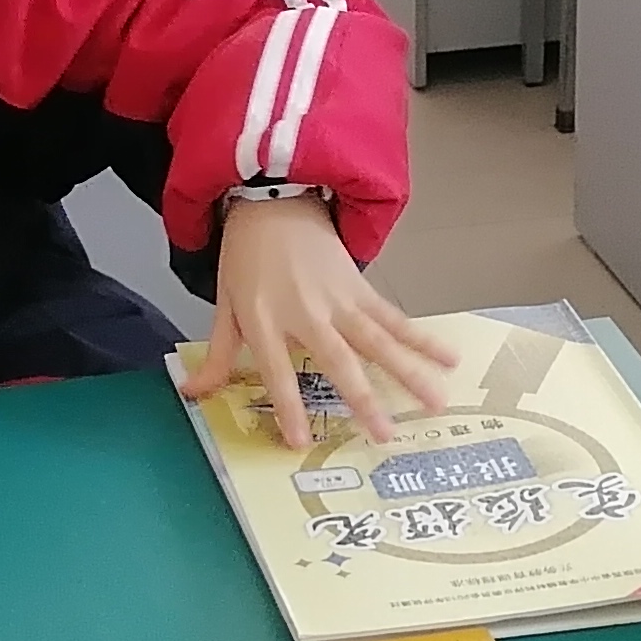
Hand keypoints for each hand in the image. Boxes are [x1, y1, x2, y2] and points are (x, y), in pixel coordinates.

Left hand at [184, 194, 452, 443]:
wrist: (273, 198)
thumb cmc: (247, 257)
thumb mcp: (224, 304)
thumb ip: (216, 354)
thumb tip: (193, 393)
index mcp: (264, 320)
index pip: (277, 371)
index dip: (288, 406)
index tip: (300, 441)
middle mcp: (306, 312)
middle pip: (338, 360)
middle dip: (363, 399)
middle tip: (387, 434)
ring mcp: (338, 299)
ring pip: (378, 340)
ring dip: (409, 372)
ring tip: (436, 402)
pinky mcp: (360, 286)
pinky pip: (393, 316)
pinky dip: (421, 338)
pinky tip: (447, 357)